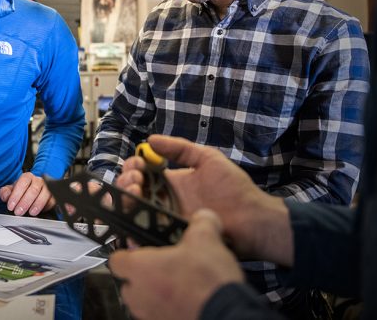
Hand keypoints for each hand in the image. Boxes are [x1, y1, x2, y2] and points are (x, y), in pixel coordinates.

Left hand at [0, 172, 53, 215]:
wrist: (32, 191)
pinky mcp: (53, 196)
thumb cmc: (22, 191)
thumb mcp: (11, 190)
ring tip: (30, 213)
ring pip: (44, 194)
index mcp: (27, 177)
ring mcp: (47, 188)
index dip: (16, 194)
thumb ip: (5, 192)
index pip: (23, 182)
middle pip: (33, 189)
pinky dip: (46, 206)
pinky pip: (52, 200)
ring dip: (37, 204)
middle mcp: (38, 180)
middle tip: (18, 212)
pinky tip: (40, 211)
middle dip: (25, 202)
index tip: (11, 205)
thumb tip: (5, 196)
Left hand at [109, 209, 243, 319]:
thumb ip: (200, 223)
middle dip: (144, 274)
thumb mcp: (206, 239)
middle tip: (166, 266)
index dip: (127, 252)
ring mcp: (149, 314)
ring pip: (144, 300)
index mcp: (139, 268)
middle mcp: (138, 295)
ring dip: (156, 292)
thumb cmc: (207, 283)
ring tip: (180, 284)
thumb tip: (204, 219)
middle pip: (129, 282)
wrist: (226, 314)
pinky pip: (158, 313)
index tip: (138, 249)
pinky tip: (189, 299)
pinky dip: (168, 306)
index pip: (116, 259)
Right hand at [121, 135, 292, 263]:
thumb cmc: (234, 188)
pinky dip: (132, 226)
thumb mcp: (207, 159)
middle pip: (131, 191)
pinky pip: (145, 234)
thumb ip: (180, 148)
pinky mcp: (169, 237)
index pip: (141, 172)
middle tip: (135, 181)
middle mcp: (164, 200)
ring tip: (134, 195)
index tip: (137, 166)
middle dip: (126, 182)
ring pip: (133, 211)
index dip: (133, 167)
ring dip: (125, 200)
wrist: (252, 219)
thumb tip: (151, 139)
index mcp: (170, 181)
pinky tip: (130, 217)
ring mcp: (165, 220)